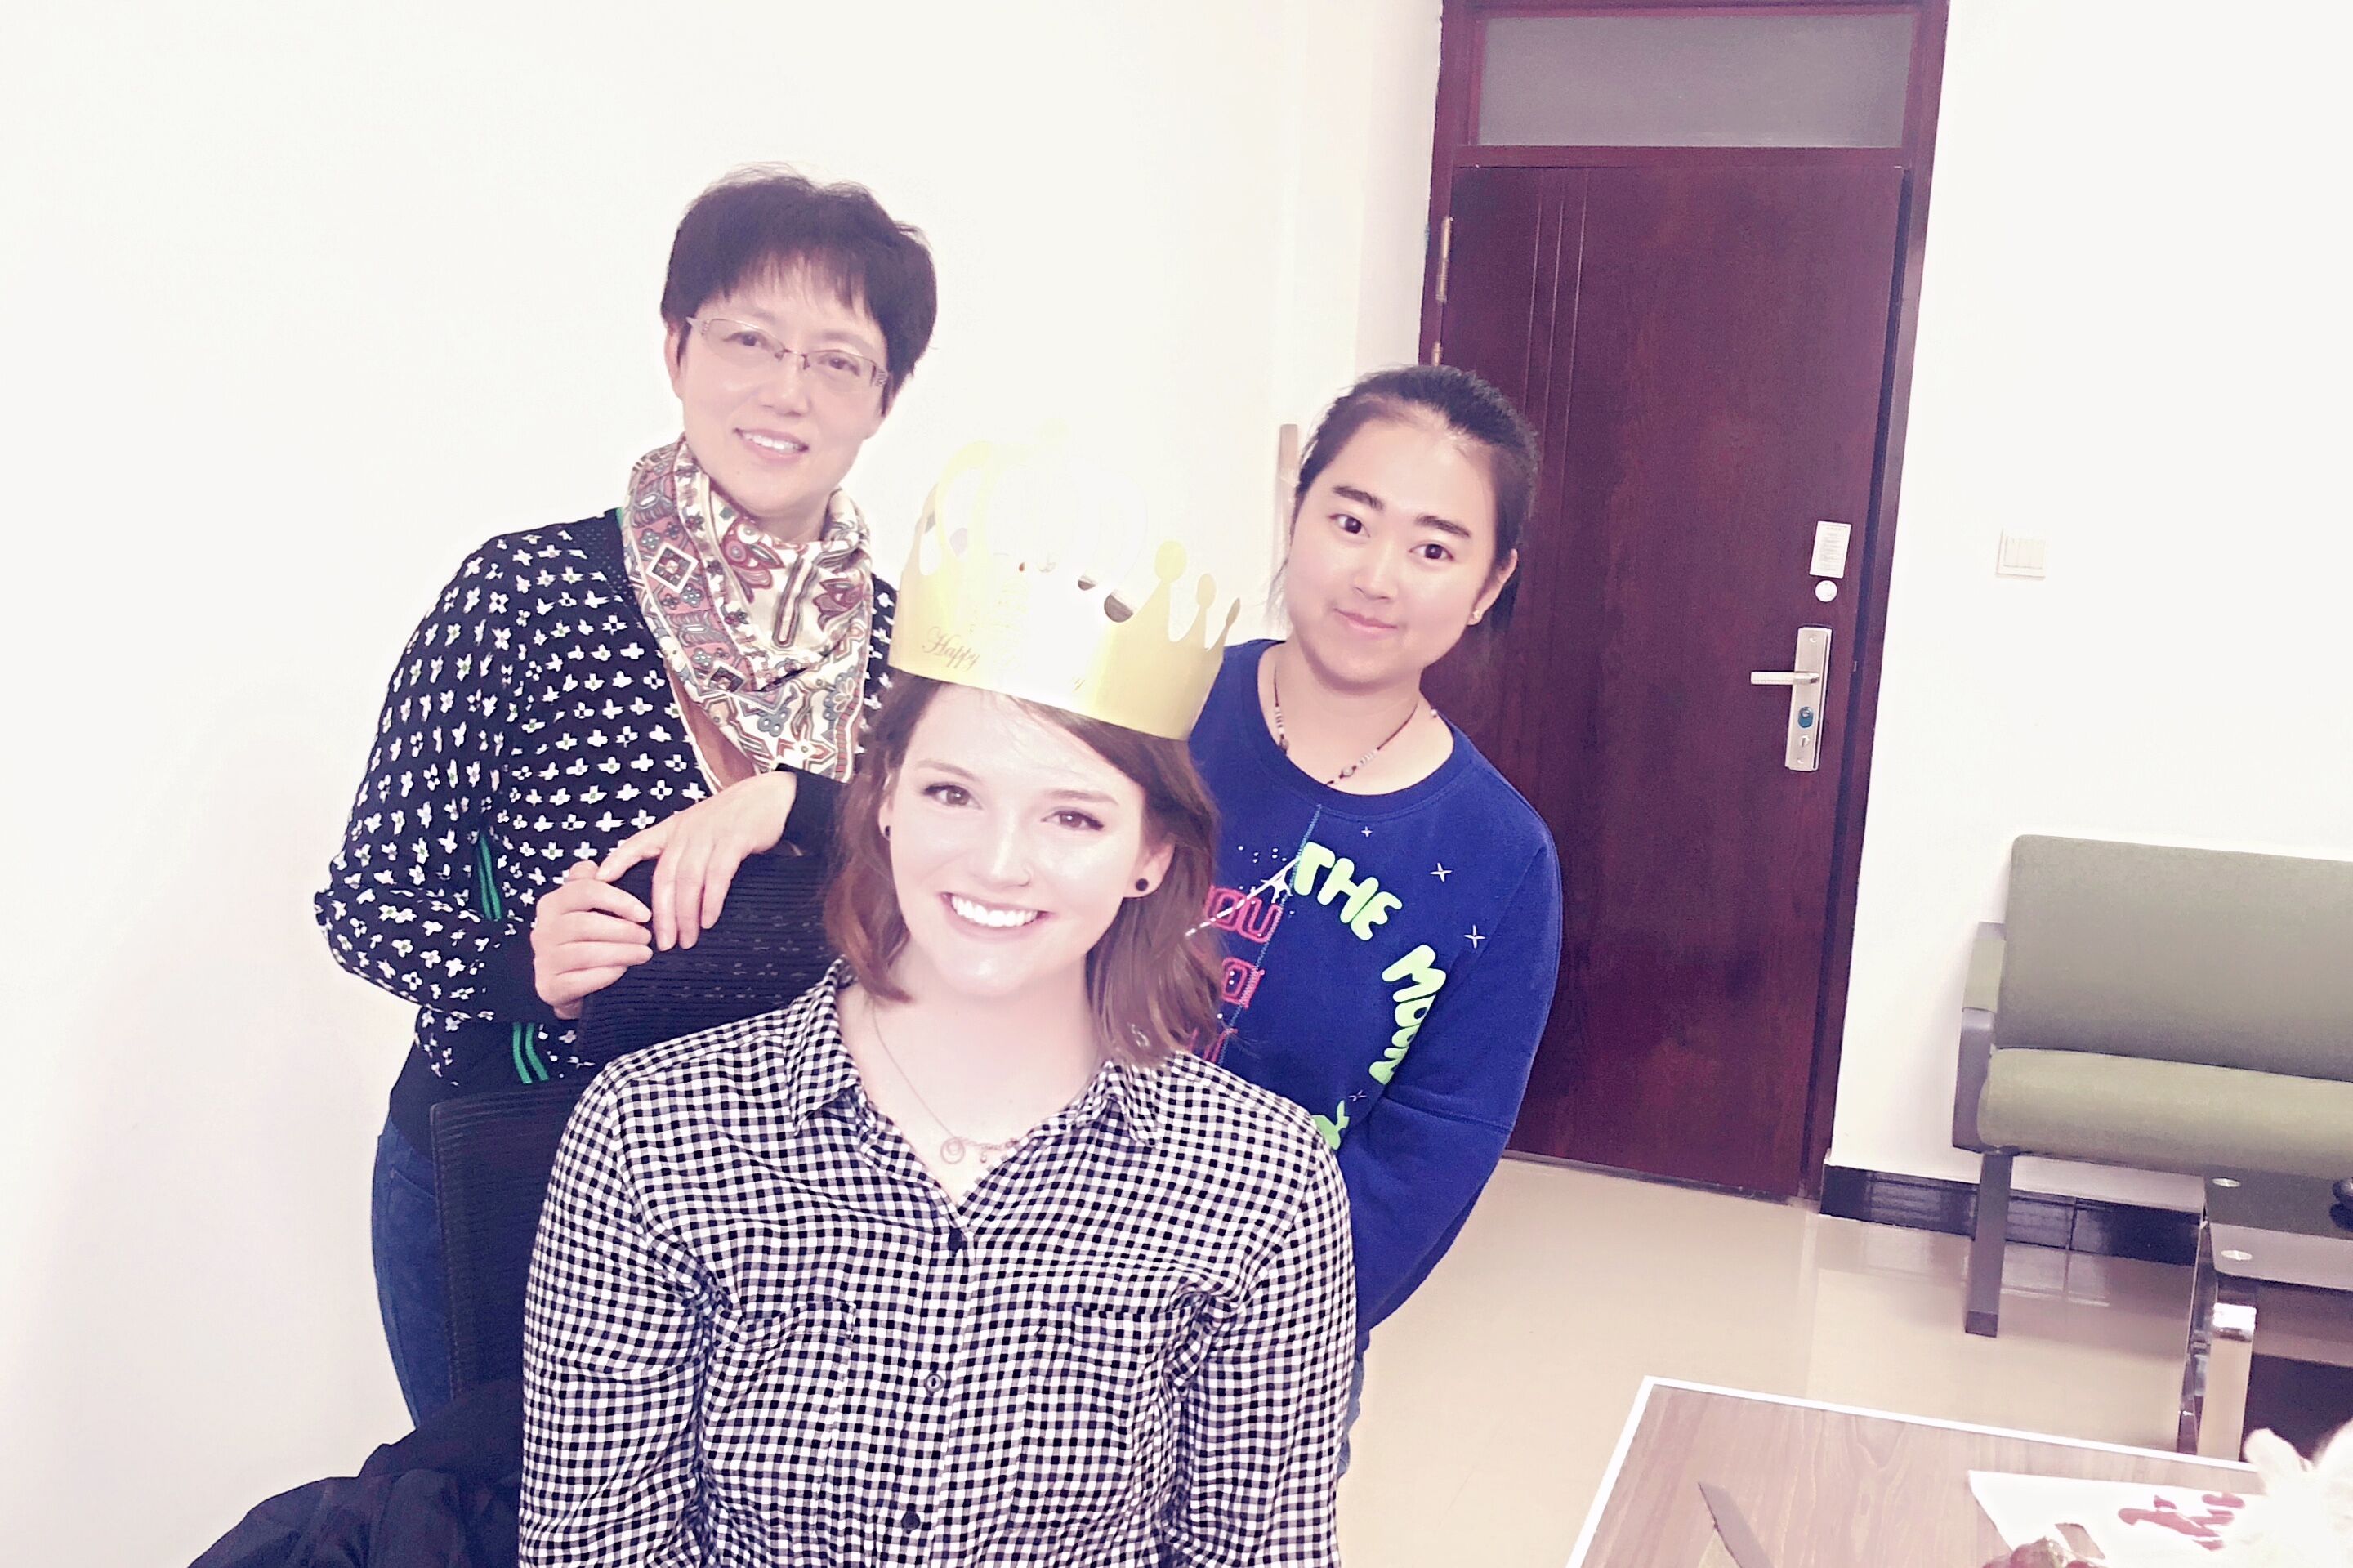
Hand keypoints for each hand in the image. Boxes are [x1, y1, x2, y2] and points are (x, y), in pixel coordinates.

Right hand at [530, 860, 653, 1018]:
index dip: (619, 900)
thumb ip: (594, 885)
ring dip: (621, 953)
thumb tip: (603, 865)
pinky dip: (605, 975)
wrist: (572, 986)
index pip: (585, 890)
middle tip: (647, 937)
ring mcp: (543, 960)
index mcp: (553, 904)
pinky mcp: (548, 987)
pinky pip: (579, 980)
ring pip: (584, 953)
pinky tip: (622, 971)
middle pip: (585, 923)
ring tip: (644, 954)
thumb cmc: (588, 941)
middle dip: (623, 930)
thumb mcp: (589, 909)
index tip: (645, 913)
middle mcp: (542, 929)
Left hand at [598, 771, 797, 950]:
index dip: (617, 861)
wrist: (773, 797)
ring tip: (686, 940)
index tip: (600, 880)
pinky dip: (711, 901)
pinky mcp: (734, 840)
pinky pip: (717, 876)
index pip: (637, 843)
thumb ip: (680, 850)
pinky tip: (709, 920)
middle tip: (662, 943)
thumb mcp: (699, 826)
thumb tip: (667, 888)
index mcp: (674, 828)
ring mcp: (709, 835)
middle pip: (664, 877)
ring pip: (688, 880)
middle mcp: (686, 831)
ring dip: (685, 914)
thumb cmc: (736, 818)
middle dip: (660, 914)